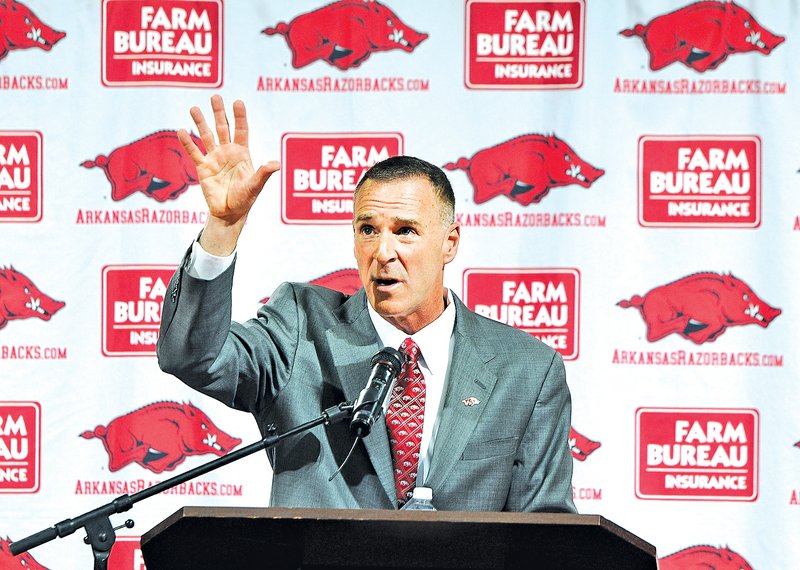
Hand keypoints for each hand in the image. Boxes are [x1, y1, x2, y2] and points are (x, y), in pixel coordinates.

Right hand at [179, 94, 279, 254]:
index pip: (242, 130)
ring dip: (200, 122)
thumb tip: (277, 163)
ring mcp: (215, 159)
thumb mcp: (255, 186)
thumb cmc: (245, 200)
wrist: (229, 214)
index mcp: (242, 154)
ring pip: (207, 136)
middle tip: (215, 96)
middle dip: (219, 112)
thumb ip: (263, 173)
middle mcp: (228, 152)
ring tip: (194, 108)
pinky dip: (187, 142)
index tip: (238, 102)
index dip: (240, 116)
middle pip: (223, 128)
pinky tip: (181, 130)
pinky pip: (194, 152)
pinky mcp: (203, 168)